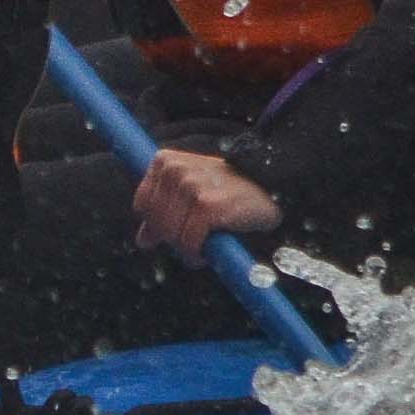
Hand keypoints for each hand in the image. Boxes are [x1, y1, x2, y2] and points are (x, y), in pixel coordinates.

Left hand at [133, 149, 281, 259]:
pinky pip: (189, 242)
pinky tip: (208, 251)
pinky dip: (197, 253)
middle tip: (195, 240)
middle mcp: (175, 170)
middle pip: (156, 222)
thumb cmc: (228, 192)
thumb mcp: (191, 193)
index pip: (142, 205)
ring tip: (204, 243)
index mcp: (165, 161)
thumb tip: (142, 241)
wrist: (272, 186)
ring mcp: (191, 186)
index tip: (178, 228)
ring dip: (186, 248)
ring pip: (170, 234)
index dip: (158, 224)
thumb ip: (164, 212)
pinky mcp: (207, 206)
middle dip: (173, 238)